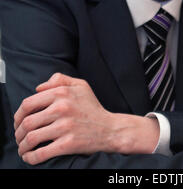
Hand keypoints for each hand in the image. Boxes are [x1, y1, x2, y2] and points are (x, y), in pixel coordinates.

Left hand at [14, 73, 158, 164]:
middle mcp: (62, 108)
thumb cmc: (93, 107)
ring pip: (31, 138)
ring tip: (23, 149)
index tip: (18, 122)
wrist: (110, 129)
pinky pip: (41, 153)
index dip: (18, 115)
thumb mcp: (80, 85)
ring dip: (22, 146)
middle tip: (18, 137)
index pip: (28, 103)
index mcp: (62, 93)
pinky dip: (31, 158)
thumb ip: (59, 80)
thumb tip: (38, 88)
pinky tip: (30, 157)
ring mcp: (65, 127)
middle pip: (27, 122)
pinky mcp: (68, 144)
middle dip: (18, 133)